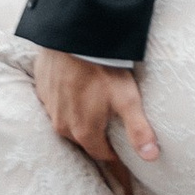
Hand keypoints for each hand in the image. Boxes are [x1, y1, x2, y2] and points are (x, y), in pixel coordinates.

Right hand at [32, 47, 159, 182]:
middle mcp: (62, 125)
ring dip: (80, 119)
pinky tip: (75, 90)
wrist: (72, 37)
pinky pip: (55, 103)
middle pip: (84, 139)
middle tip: (110, 128)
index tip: (123, 154)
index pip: (101, 154)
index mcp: (83, 132)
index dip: (114, 155)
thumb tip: (152, 157)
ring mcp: (50, 107)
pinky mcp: (42, 90)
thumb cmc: (103, 69)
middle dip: (97, 138)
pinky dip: (66, 101)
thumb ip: (138, 130)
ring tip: (94, 108)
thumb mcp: (127, 99)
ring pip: (68, 122)